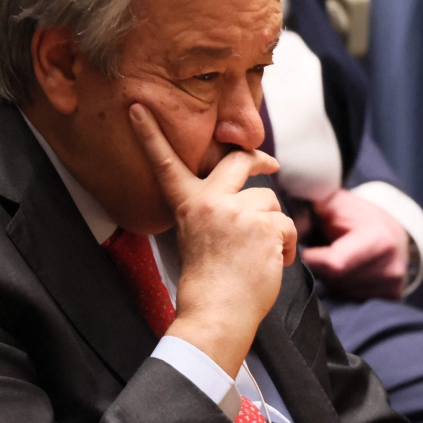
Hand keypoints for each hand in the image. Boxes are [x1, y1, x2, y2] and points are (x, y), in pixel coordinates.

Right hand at [129, 103, 296, 378]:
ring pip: (269, 201)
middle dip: (258, 159)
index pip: (165, 164)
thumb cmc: (209, 284)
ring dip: (272, 225)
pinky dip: (285, 245)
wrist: (218, 315)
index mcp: (188, 205)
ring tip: (259, 253)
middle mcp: (210, 202)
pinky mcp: (264, 225)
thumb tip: (252, 195)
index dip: (150, 134)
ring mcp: (238, 212)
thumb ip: (216, 212)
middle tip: (269, 164)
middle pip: (239, 161)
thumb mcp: (198, 238)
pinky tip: (271, 262)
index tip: (138, 108)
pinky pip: (285, 225)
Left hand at [300, 189, 410, 300]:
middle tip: (321, 253)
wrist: (394, 232)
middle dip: (320, 268)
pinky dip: (342, 288)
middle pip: (336, 280)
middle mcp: (390, 267)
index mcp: (378, 241)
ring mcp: (392, 286)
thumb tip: (286, 224)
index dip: (313, 257)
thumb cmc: (359, 216)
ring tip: (335, 261)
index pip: (334, 264)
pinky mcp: (391, 297)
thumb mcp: (336, 203)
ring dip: (330, 280)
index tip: (305, 248)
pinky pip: (352, 300)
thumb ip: (311, 211)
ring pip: (341, 292)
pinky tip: (347, 273)